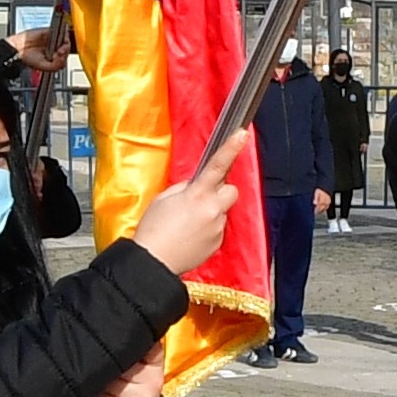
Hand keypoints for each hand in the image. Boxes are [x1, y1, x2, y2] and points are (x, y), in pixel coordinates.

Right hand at [133, 130, 251, 276]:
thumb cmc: (153, 230)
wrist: (154, 262)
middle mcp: (212, 210)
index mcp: (197, 194)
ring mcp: (217, 227)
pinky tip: (191, 235)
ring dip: (211, 212)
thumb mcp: (163, 198)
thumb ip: (184, 188)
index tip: (242, 135)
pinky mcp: (218, 242)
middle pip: (231, 190)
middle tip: (201, 198)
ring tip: (187, 223)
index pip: (218, 166)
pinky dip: (208, 229)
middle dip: (220, 191)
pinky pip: (218, 228)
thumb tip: (195, 185)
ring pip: (222, 211)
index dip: (231, 148)